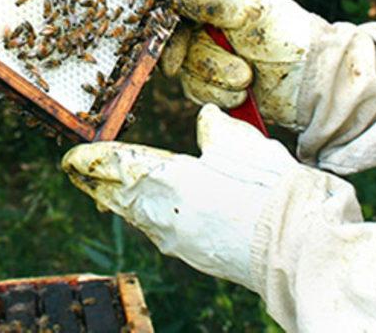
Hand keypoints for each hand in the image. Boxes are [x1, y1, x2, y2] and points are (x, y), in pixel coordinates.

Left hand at [62, 104, 297, 289]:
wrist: (303, 245)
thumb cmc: (271, 189)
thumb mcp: (241, 144)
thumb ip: (215, 129)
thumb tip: (205, 118)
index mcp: (168, 182)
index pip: (118, 167)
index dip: (93, 161)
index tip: (72, 158)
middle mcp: (165, 216)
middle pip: (121, 197)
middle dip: (100, 185)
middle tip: (80, 175)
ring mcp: (181, 242)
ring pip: (139, 218)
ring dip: (122, 203)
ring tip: (107, 195)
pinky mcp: (198, 257)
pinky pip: (161, 232)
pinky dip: (148, 218)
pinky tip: (151, 216)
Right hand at [160, 0, 320, 126]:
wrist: (311, 83)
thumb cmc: (287, 36)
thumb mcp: (246, 6)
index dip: (169, 16)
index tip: (181, 32)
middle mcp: (204, 14)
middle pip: (172, 36)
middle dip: (204, 56)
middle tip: (238, 66)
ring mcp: (206, 47)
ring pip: (183, 66)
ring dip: (215, 76)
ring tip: (248, 77)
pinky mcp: (210, 77)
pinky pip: (193, 89)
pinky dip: (217, 93)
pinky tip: (243, 92)